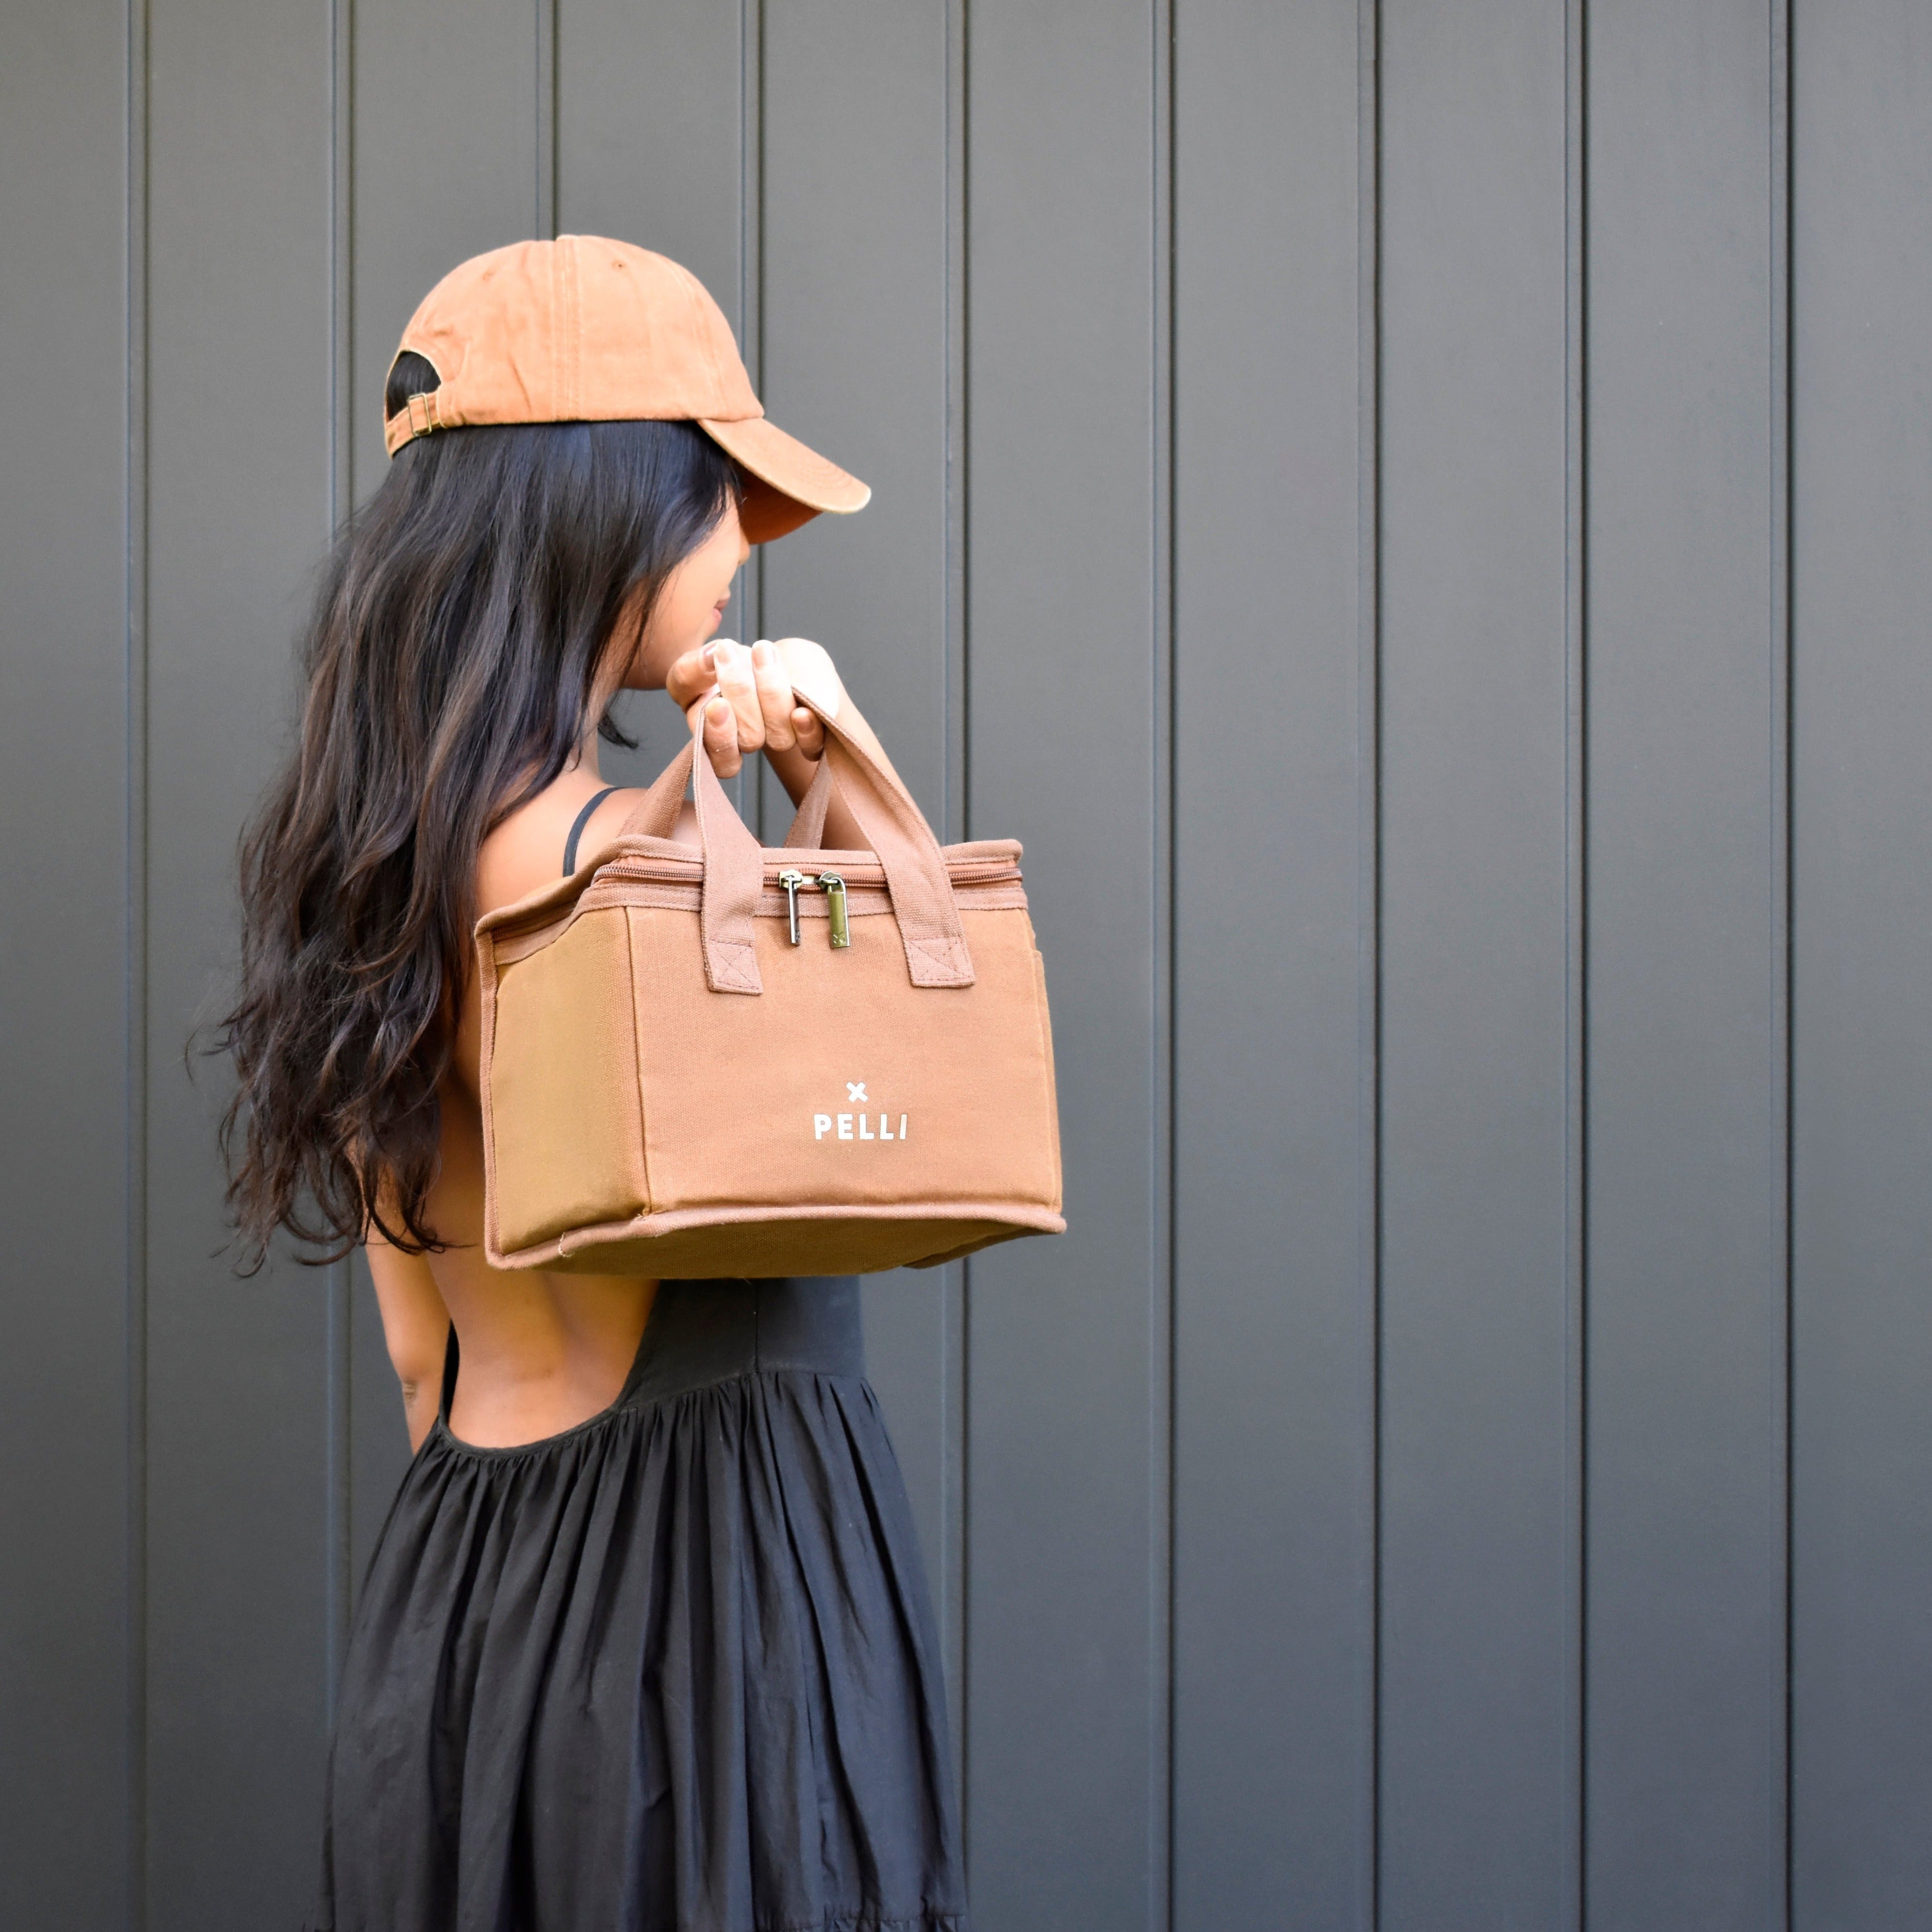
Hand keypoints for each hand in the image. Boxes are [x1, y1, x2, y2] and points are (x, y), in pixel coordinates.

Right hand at [663, 637, 845, 777]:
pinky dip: (807, 730)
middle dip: (738, 691)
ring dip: (770, 693)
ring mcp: (777, 740)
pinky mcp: (810, 739)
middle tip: (728, 650)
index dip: (714, 731)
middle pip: (743, 737)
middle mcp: (746, 742)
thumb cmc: (748, 661)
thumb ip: (696, 666)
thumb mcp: (711, 657)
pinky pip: (811, 747)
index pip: (707, 749)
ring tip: (762, 651)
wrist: (797, 665)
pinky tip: (802, 713)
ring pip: (775, 737)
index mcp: (711, 730)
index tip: (716, 703)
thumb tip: (708, 659)